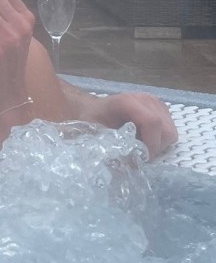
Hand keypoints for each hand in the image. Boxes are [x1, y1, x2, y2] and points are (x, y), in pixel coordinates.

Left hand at [62, 83, 177, 157]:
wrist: (94, 109)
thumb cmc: (93, 120)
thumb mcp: (95, 133)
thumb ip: (111, 146)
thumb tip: (128, 163)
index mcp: (127, 102)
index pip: (152, 123)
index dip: (151, 144)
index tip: (141, 158)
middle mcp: (146, 99)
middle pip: (166, 129)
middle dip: (155, 147)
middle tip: (139, 155)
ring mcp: (156, 103)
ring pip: (170, 131)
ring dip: (158, 144)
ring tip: (140, 145)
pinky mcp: (161, 109)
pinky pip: (169, 130)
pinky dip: (159, 139)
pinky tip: (143, 138)